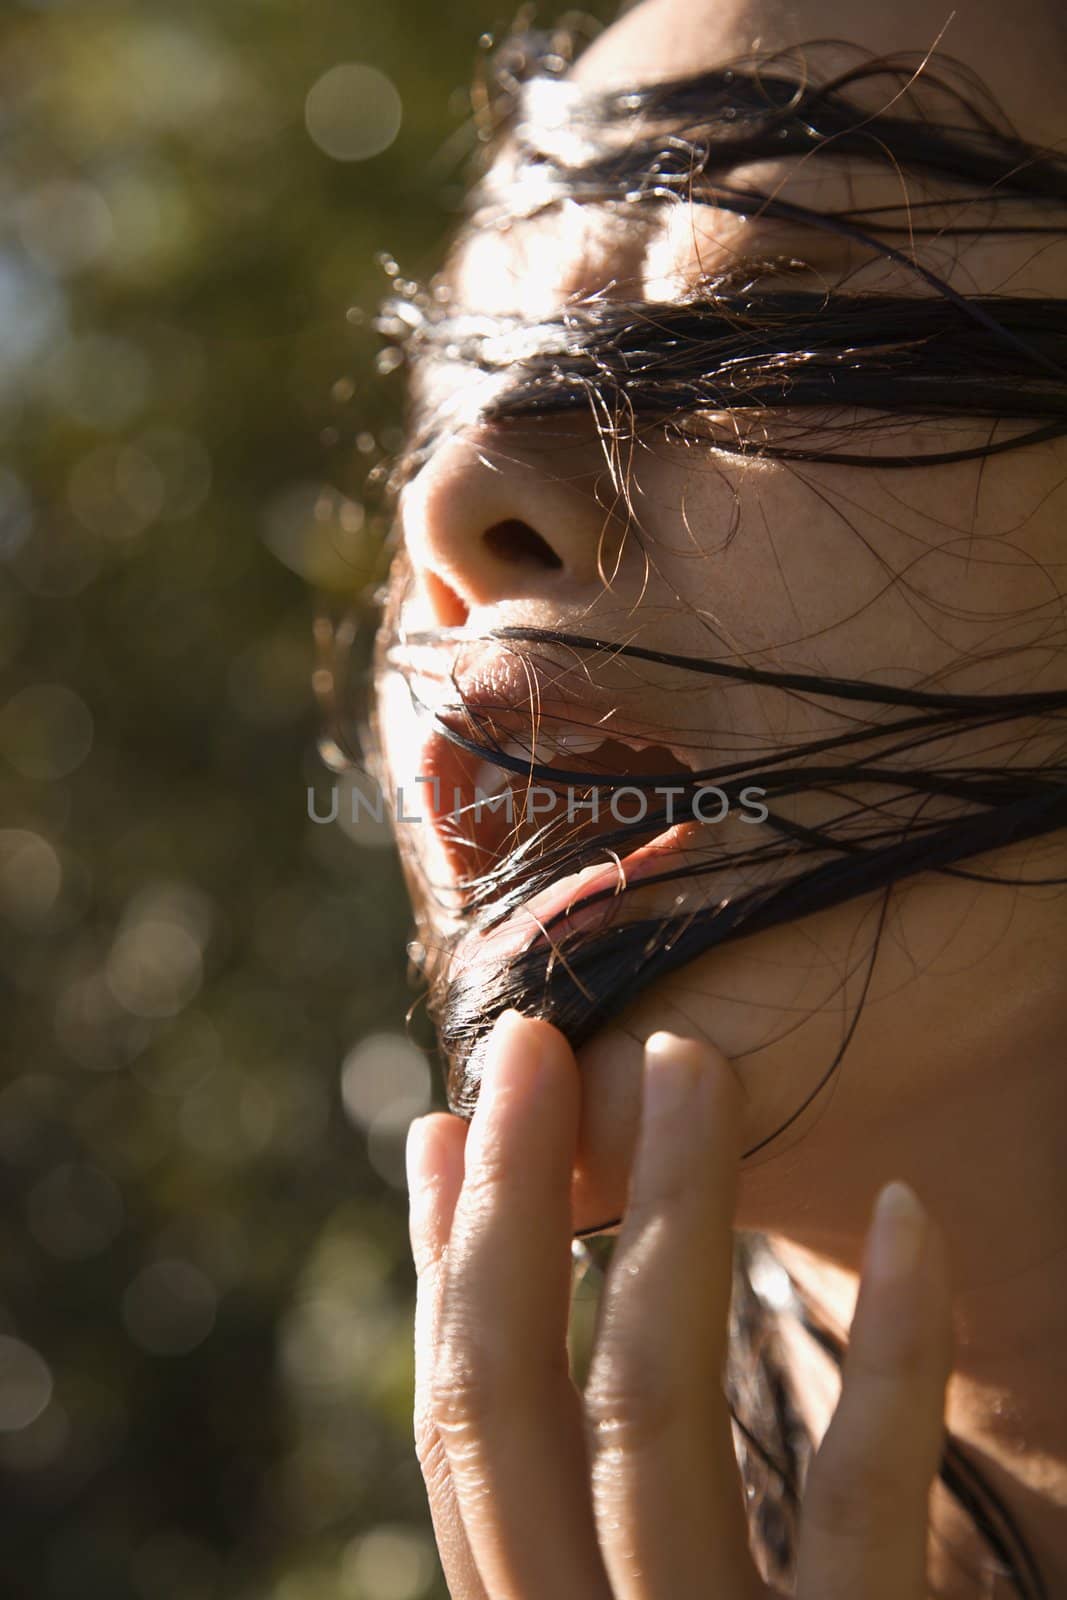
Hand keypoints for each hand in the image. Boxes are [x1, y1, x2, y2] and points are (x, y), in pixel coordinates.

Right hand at [404, 1011, 952, 1598]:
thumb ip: (577, 1508)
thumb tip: (516, 1299)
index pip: (460, 1430)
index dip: (445, 1268)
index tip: (444, 1124)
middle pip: (511, 1397)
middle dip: (512, 1199)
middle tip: (533, 1042)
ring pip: (651, 1410)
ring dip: (666, 1207)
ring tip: (689, 1063)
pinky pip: (863, 1498)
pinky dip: (890, 1348)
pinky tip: (907, 1211)